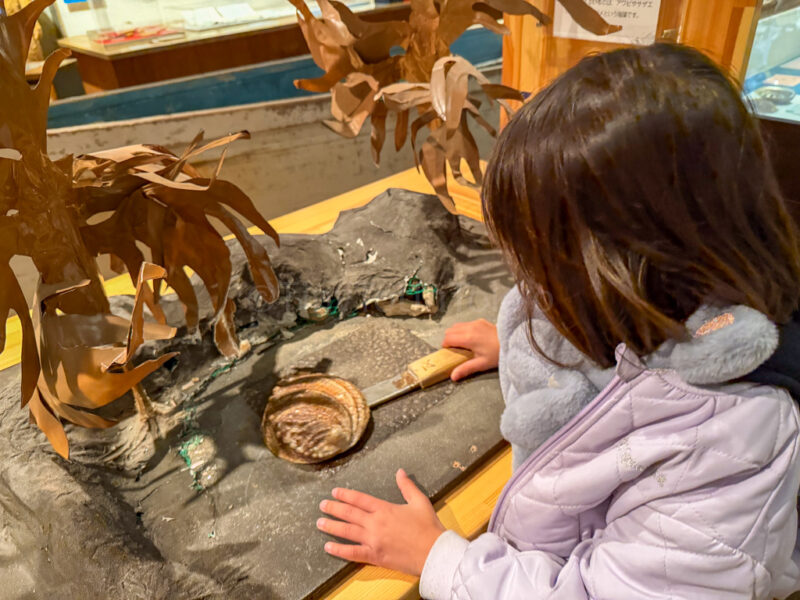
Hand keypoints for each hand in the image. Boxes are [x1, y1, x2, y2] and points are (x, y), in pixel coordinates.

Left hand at [317, 468, 445, 575]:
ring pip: (347, 531)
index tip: (335, 492)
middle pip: (349, 513)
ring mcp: (373, 540)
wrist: (435, 552)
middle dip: (333, 508)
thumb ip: (407, 486)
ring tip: (320, 523)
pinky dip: (339, 550)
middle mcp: (376, 523)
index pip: (360, 499)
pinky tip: (328, 547)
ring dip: (332, 526)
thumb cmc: (428, 527)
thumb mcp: (419, 501)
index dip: (345, 495)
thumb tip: (400, 471)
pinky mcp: (375, 556)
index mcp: (385, 509)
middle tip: (322, 505)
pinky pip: (353, 553)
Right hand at [443, 319, 499, 380]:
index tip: (449, 352)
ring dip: (455, 333)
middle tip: (455, 349)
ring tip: (462, 343)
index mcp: (468, 338)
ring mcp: (475, 322)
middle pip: (450, 331)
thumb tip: (453, 377)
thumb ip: (465, 369)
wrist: (512, 342)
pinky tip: (471, 338)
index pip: (448, 338)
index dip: (445, 345)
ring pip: (457, 325)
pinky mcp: (480, 321)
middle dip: (449, 339)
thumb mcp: (481, 364)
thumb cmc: (497, 354)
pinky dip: (463, 329)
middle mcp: (470, 327)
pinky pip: (466, 324)